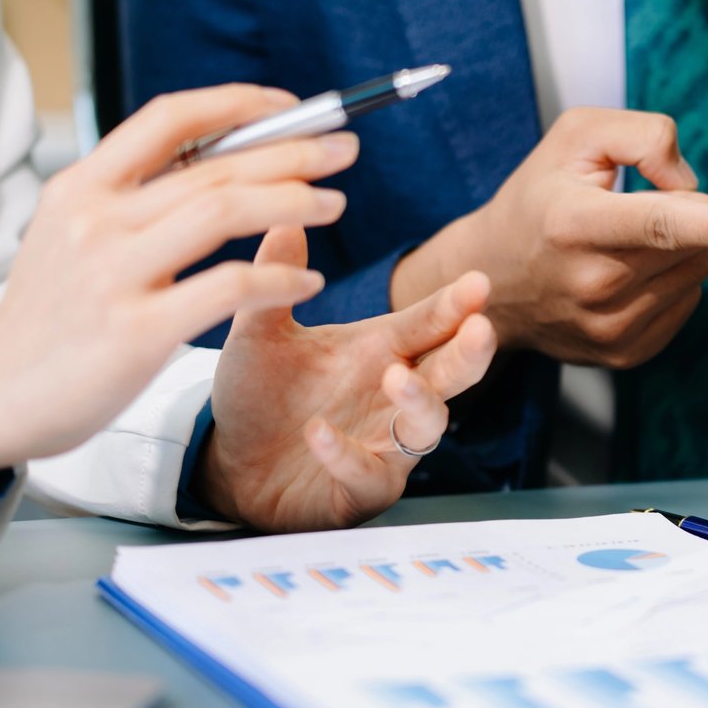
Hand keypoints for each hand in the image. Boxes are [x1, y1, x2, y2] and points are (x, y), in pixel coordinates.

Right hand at [0, 85, 356, 468]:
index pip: (170, 119)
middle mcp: (95, 220)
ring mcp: (114, 273)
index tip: (294, 106)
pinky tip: (309, 278)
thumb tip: (221, 152)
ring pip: (225, 212)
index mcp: (82, 187)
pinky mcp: (137, 331)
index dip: (240, 105)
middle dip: (293, 151)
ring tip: (336, 203)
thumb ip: (134, 194)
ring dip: (294, 201)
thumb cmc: (52, 313)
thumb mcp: (71, 233)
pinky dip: (279, 277)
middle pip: (215, 166)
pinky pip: (229, 288)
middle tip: (344, 148)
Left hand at [196, 226, 497, 531]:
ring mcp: (384, 444)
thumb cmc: (259, 396)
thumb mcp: (259, 335)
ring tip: (396, 379)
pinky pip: (369, 474)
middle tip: (480, 329)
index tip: (478, 282)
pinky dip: (347, 454)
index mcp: (380, 349)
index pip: (429, 322)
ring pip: (427, 425)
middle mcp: (393, 395)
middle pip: (450, 372)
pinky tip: (319, 434)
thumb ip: (273, 284)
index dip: (455, 304)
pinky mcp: (362, 489)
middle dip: (470, 352)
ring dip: (420, 402)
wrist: (227, 462)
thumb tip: (285, 218)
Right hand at [389, 107, 707, 368]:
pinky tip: (627, 274)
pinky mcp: (623, 353)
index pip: (658, 225)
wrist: (488, 278)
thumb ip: (642, 136)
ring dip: (683, 247)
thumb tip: (691, 186)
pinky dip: (672, 280)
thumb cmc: (538, 196)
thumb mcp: (575, 136)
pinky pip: (687, 302)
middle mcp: (593, 284)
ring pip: (698, 271)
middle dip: (688, 213)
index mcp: (576, 224)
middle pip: (693, 242)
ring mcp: (608, 327)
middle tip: (634, 208)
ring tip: (625, 241)